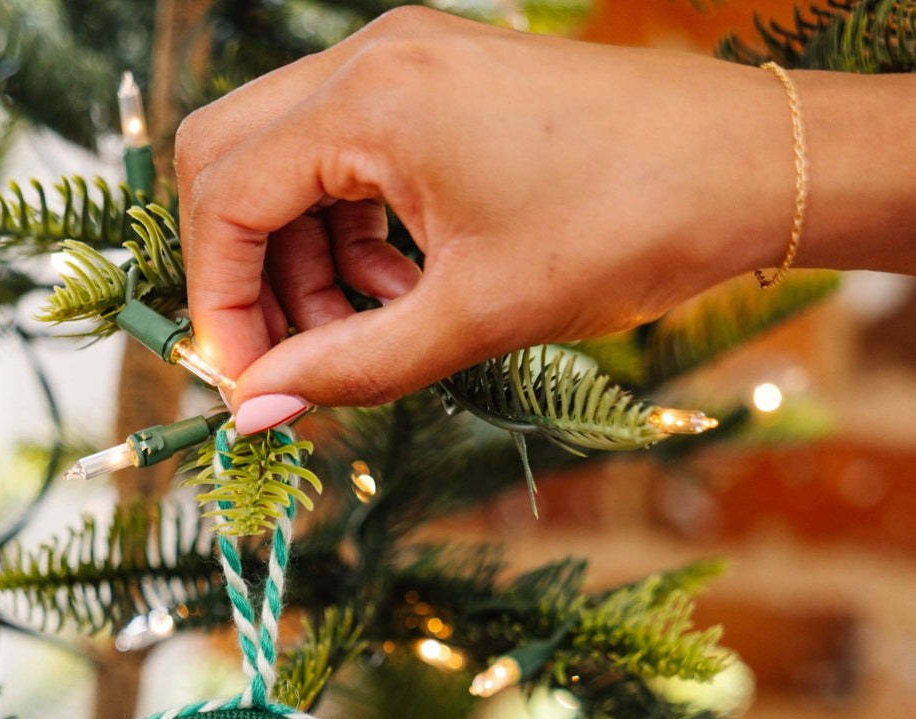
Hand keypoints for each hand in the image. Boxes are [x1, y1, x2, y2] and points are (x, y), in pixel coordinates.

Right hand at [174, 8, 915, 425]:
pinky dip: (346, 230)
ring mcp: (406, 58)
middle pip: (230, 158)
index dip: (218, 303)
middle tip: (282, 359)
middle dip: (242, 272)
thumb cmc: (624, 229)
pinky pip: (345, 155)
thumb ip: (348, 370)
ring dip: (299, 259)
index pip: (228, 197)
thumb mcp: (472, 318)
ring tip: (359, 334)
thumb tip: (255, 415)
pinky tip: (396, 289)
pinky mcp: (438, 81)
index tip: (244, 385)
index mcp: (373, 99)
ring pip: (286, 161)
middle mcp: (374, 56)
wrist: (749, 166)